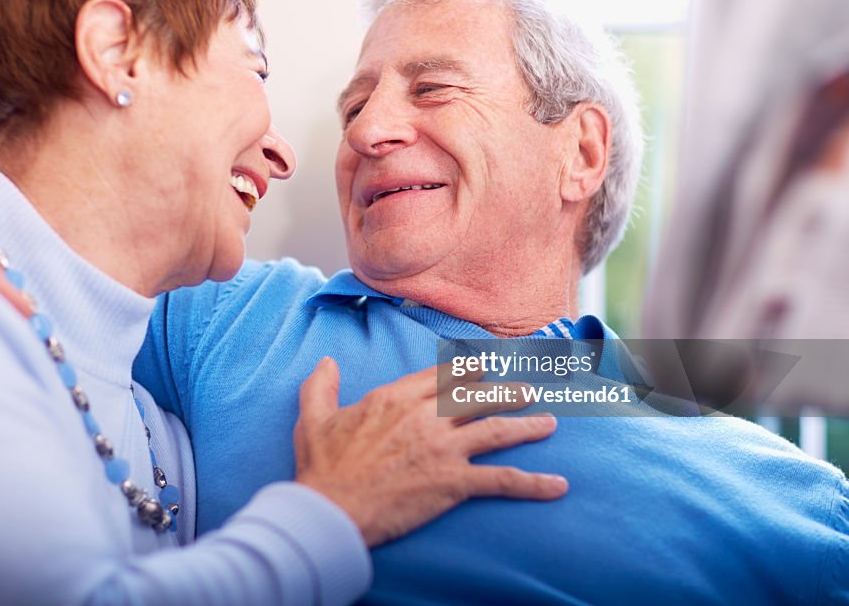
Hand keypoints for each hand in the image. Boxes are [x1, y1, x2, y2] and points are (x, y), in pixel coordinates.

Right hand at [293, 358, 566, 546]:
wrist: (331, 507)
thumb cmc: (322, 466)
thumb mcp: (313, 417)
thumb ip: (321, 385)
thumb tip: (326, 361)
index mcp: (396, 398)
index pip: (441, 377)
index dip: (466, 371)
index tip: (482, 367)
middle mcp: (425, 416)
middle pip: (476, 396)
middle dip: (505, 391)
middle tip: (526, 389)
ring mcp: (443, 447)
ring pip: (496, 428)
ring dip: (527, 424)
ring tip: (549, 423)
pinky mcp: (453, 481)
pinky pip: (502, 480)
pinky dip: (533, 483)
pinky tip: (557, 485)